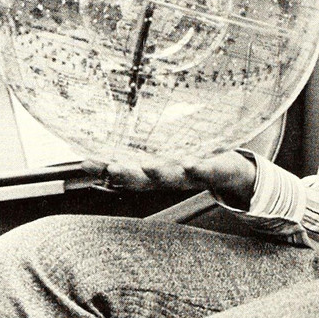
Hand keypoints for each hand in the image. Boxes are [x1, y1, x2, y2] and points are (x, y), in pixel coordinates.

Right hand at [83, 152, 256, 206]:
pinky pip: (205, 171)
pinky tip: (190, 162)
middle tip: (111, 168)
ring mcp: (191, 175)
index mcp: (154, 173)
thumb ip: (137, 150)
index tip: (85, 162)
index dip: (105, 169)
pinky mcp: (213, 170)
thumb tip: (105, 139)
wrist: (232, 174)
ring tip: (148, 166)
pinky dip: (197, 168)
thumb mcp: (163, 157)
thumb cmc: (192, 162)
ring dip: (159, 173)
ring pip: (172, 176)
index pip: (125, 172)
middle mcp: (169, 177)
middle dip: (127, 174)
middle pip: (144, 178)